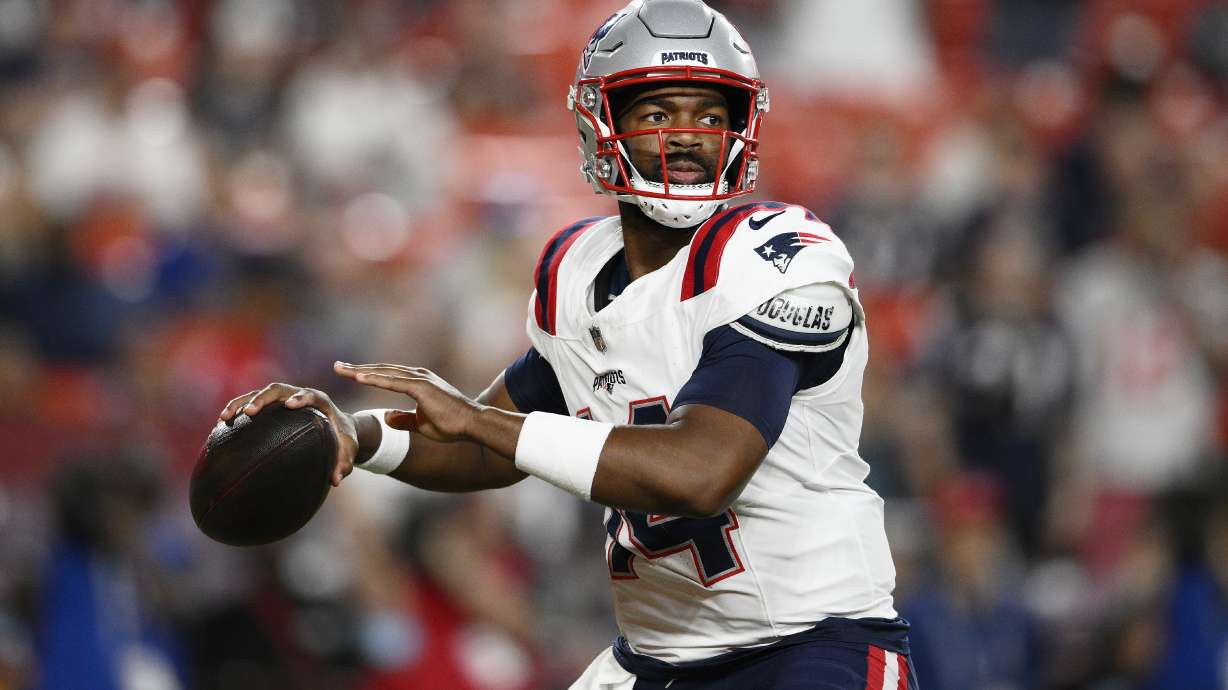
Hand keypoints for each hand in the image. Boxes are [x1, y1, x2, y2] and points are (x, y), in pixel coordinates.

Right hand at [218, 383, 358, 485]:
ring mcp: (283, 398)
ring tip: (225, 417)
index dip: (301, 398)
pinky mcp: (272, 405)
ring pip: (259, 393)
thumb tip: (336, 481)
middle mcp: (299, 395)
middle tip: (250, 412)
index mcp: (320, 402)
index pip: (311, 395)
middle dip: (262, 398)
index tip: (291, 405)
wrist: (337, 426)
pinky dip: (237, 410)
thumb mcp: (348, 449)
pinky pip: (251, 402)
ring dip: (241, 402)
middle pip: (278, 389)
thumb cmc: (343, 438)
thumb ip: (344, 463)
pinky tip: (222, 424)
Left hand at [333, 362, 480, 443]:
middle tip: (337, 366)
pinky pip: (392, 382)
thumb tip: (386, 417)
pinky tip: (359, 377)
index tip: (349, 373)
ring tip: (342, 369)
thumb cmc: (451, 425)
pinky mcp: (421, 387)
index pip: (387, 376)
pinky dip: (375, 378)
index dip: (367, 374)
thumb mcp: (421, 424)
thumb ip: (403, 419)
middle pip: (382, 370)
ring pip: (384, 373)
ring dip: (361, 370)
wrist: (472, 425)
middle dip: (358, 368)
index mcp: (418, 383)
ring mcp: (420, 379)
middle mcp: (417, 376)